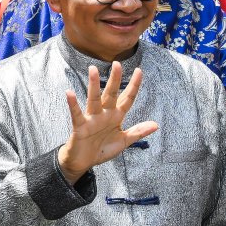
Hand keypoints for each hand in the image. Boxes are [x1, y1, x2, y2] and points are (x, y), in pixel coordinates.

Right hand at [58, 63, 157, 184]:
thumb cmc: (102, 149)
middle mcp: (104, 114)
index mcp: (116, 116)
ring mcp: (92, 119)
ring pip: (94, 99)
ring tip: (93, 70)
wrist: (83, 162)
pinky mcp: (80, 127)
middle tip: (117, 63)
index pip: (127, 98)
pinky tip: (70, 93)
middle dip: (115, 80)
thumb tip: (156, 124)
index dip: (134, 86)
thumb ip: (138, 132)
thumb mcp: (124, 141)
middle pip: (111, 94)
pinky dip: (73, 104)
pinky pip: (77, 114)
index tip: (139, 71)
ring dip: (93, 85)